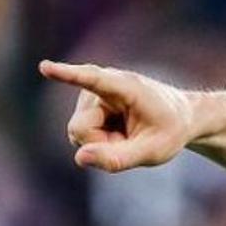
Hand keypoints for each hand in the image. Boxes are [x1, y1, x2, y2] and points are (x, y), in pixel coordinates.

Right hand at [39, 60, 194, 171]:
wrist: (180, 119)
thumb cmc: (170, 131)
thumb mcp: (153, 151)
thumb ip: (118, 158)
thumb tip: (79, 157)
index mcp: (127, 87)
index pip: (92, 79)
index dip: (68, 75)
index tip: (45, 67)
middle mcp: (103, 85)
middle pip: (80, 129)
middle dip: (101, 144)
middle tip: (131, 140)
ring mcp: (92, 95)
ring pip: (79, 134)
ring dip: (102, 143)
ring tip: (128, 135)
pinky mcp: (87, 106)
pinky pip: (81, 136)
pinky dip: (99, 142)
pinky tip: (118, 134)